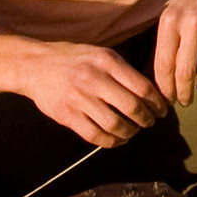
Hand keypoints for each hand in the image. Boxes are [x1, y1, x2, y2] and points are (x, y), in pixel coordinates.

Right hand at [11, 40, 169, 147]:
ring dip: (130, 132)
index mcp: (107, 61)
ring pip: (115, 125)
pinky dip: (111, 142)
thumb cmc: (73, 59)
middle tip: (149, 122)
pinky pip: (95, 136)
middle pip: (132, 107)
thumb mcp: (100, 54)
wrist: (35, 65)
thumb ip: (123, 71)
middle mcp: (94, 79)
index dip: (157, 103)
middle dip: (146, 120)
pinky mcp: (67, 115)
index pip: (142, 87)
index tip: (162, 110)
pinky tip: (117, 139)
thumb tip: (150, 93)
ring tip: (133, 131)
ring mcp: (79, 98)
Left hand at [154, 0, 196, 104]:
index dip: (165, 88)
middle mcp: (192, 22)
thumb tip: (160, 80)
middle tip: (185, 101)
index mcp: (171, 20)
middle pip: (185, 72)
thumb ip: (166, 43)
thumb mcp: (171, 13)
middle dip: (184, 94)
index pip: (164, 65)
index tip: (167, 99)